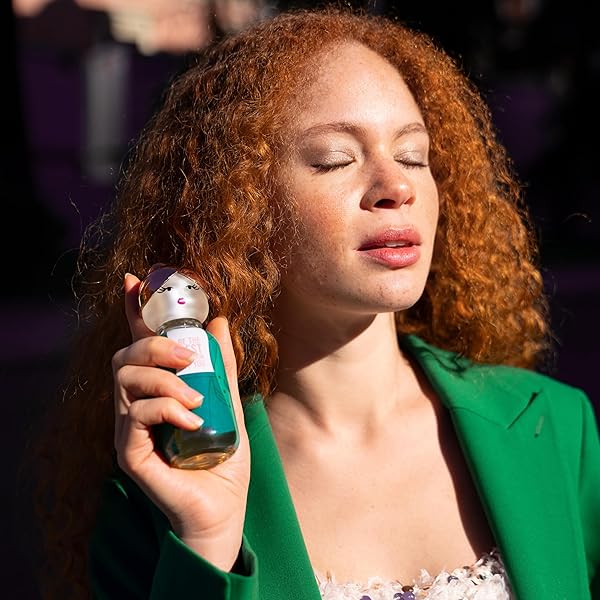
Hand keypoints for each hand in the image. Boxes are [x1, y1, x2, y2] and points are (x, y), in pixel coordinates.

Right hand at [112, 273, 250, 570]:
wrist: (224, 508)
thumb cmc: (222, 458)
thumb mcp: (228, 402)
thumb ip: (222, 365)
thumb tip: (219, 320)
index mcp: (157, 391)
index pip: (138, 343)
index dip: (133, 312)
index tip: (134, 281)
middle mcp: (136, 407)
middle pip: (124, 357)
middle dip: (154, 345)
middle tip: (187, 357)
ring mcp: (129, 430)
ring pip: (124, 381)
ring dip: (164, 379)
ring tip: (195, 397)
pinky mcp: (130, 453)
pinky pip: (136, 415)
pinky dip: (167, 409)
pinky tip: (192, 422)